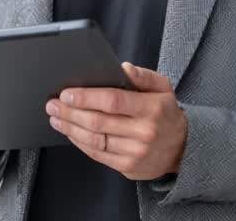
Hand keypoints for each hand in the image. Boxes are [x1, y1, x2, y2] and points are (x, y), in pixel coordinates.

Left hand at [46, 62, 185, 180]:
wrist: (183, 148)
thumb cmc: (165, 113)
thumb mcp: (163, 87)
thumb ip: (143, 75)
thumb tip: (123, 67)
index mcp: (151, 108)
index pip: (113, 101)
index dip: (86, 97)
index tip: (66, 93)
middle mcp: (144, 132)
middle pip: (98, 122)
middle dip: (70, 112)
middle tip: (52, 104)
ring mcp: (136, 152)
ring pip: (95, 140)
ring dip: (70, 128)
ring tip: (55, 118)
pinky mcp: (128, 167)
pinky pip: (98, 154)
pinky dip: (80, 143)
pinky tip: (70, 133)